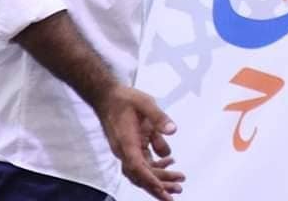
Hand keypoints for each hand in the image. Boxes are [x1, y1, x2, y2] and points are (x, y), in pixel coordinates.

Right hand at [95, 85, 184, 199]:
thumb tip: (173, 130)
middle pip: (141, 175)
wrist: (108, 97)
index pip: (137, 166)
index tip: (162, 189)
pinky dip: (157, 165)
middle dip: (159, 185)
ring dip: (161, 178)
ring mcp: (128, 151)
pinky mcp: (132, 148)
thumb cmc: (125, 99)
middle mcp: (125, 151)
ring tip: (179, 182)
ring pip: (143, 171)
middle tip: (178, 190)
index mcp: (126, 142)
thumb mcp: (144, 102)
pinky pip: (144, 163)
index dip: (149, 179)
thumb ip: (159, 117)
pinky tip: (171, 161)